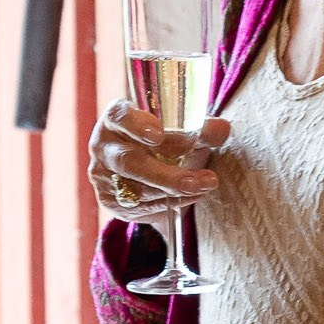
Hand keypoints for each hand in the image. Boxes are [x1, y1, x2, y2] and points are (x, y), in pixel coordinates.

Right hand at [90, 100, 231, 223]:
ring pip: (136, 188)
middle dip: (166, 174)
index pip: (120, 117)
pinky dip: (169, 202)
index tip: (158, 135)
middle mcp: (104, 145)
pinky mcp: (109, 199)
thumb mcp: (184, 131)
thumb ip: (201, 129)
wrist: (148, 172)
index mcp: (117, 119)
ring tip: (205, 185)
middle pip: (129, 161)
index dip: (137, 125)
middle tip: (201, 179)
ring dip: (175, 190)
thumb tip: (221, 129)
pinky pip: (139, 206)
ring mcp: (103, 175)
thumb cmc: (164, 142)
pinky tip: (190, 196)